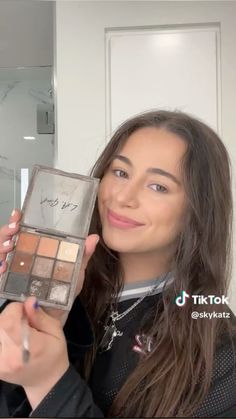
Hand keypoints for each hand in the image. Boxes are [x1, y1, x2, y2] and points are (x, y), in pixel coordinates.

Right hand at [0, 209, 99, 324]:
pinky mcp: (6, 284)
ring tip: (10, 247)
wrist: (55, 317)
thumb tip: (93, 238)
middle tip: (14, 230)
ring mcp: (12, 269)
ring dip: (1, 247)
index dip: (17, 219)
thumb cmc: (64, 291)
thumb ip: (83, 256)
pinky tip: (3, 268)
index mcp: (36, 248)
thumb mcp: (75, 273)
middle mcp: (21, 255)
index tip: (18, 214)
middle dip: (6, 231)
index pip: (22, 229)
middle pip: (5, 237)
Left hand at [0, 296, 68, 408]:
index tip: (25, 311)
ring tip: (17, 332)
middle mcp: (9, 356)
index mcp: (28, 348)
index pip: (8, 320)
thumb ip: (40, 317)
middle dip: (8, 317)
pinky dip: (2, 335)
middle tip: (22, 322)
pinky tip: (11, 339)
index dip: (15, 310)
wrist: (46, 381)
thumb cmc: (54, 354)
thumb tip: (29, 301)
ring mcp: (0, 363)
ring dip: (4, 327)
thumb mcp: (55, 332)